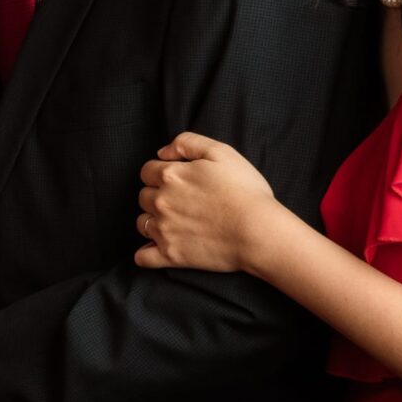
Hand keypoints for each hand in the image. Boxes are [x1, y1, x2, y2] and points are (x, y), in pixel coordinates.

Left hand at [135, 132, 283, 274]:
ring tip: (174, 223)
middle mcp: (161, 202)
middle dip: (157, 196)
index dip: (160, 173)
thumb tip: (163, 152)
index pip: (147, 171)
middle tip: (180, 201)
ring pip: (142, 223)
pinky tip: (155, 249)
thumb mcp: (221, 152)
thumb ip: (188, 143)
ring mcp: (164, 230)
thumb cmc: (245, 191)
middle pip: (144, 196)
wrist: (259, 231)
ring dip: (153, 221)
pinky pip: (143, 258)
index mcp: (171, 176)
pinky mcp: (171, 255)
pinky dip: (146, 254)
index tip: (176, 180)